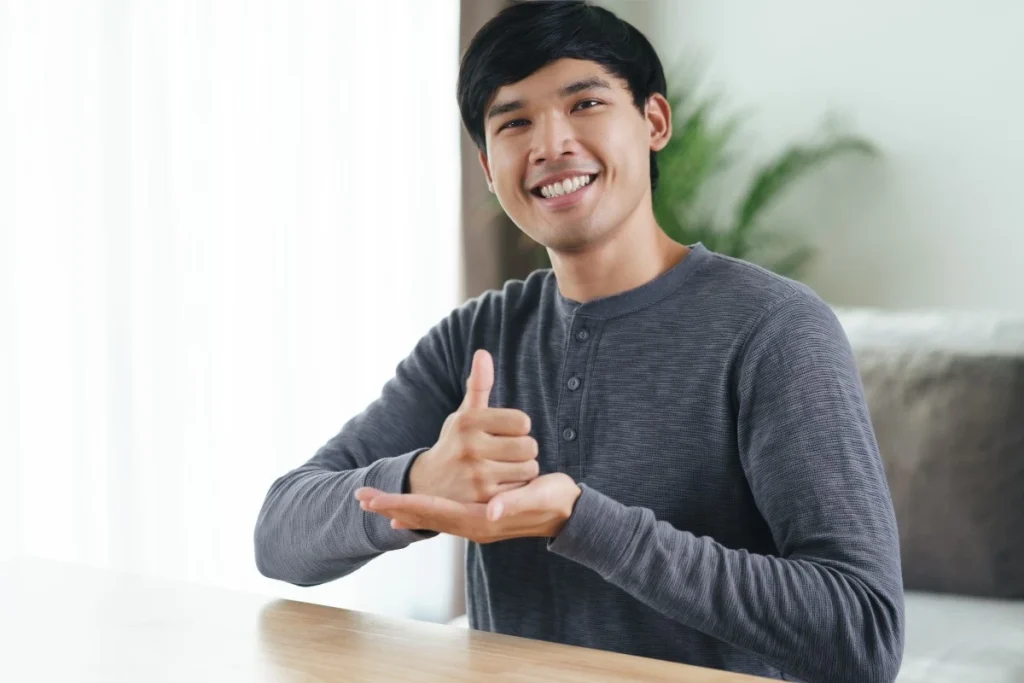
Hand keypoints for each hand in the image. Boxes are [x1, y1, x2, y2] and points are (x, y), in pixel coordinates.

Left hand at [357, 473, 581, 542]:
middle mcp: (473, 526)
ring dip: (402, 510)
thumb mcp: (539, 497)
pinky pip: (441, 519)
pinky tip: (406, 516)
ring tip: (376, 504)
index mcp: (482, 520)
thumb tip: (490, 511)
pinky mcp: (479, 519)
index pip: (433, 511)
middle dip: (392, 506)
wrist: (570, 514)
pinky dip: (419, 515)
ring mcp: (475, 525)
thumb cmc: (556, 501)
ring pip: (429, 518)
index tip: (375, 498)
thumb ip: (514, 502)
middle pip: (424, 516)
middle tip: (360, 497)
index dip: (403, 503)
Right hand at [408, 349, 538, 502]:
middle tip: (508, 454)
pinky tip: (501, 486)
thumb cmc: (455, 444)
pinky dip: (516, 488)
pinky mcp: (484, 499)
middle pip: (530, 446)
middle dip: (524, 450)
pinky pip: (521, 489)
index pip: (522, 421)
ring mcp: (477, 474)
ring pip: (529, 468)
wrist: (427, 486)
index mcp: (468, 421)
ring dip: (523, 470)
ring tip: (505, 469)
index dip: (518, 428)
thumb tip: (483, 353)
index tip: (506, 433)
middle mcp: (470, 446)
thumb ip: (478, 386)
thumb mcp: (464, 415)